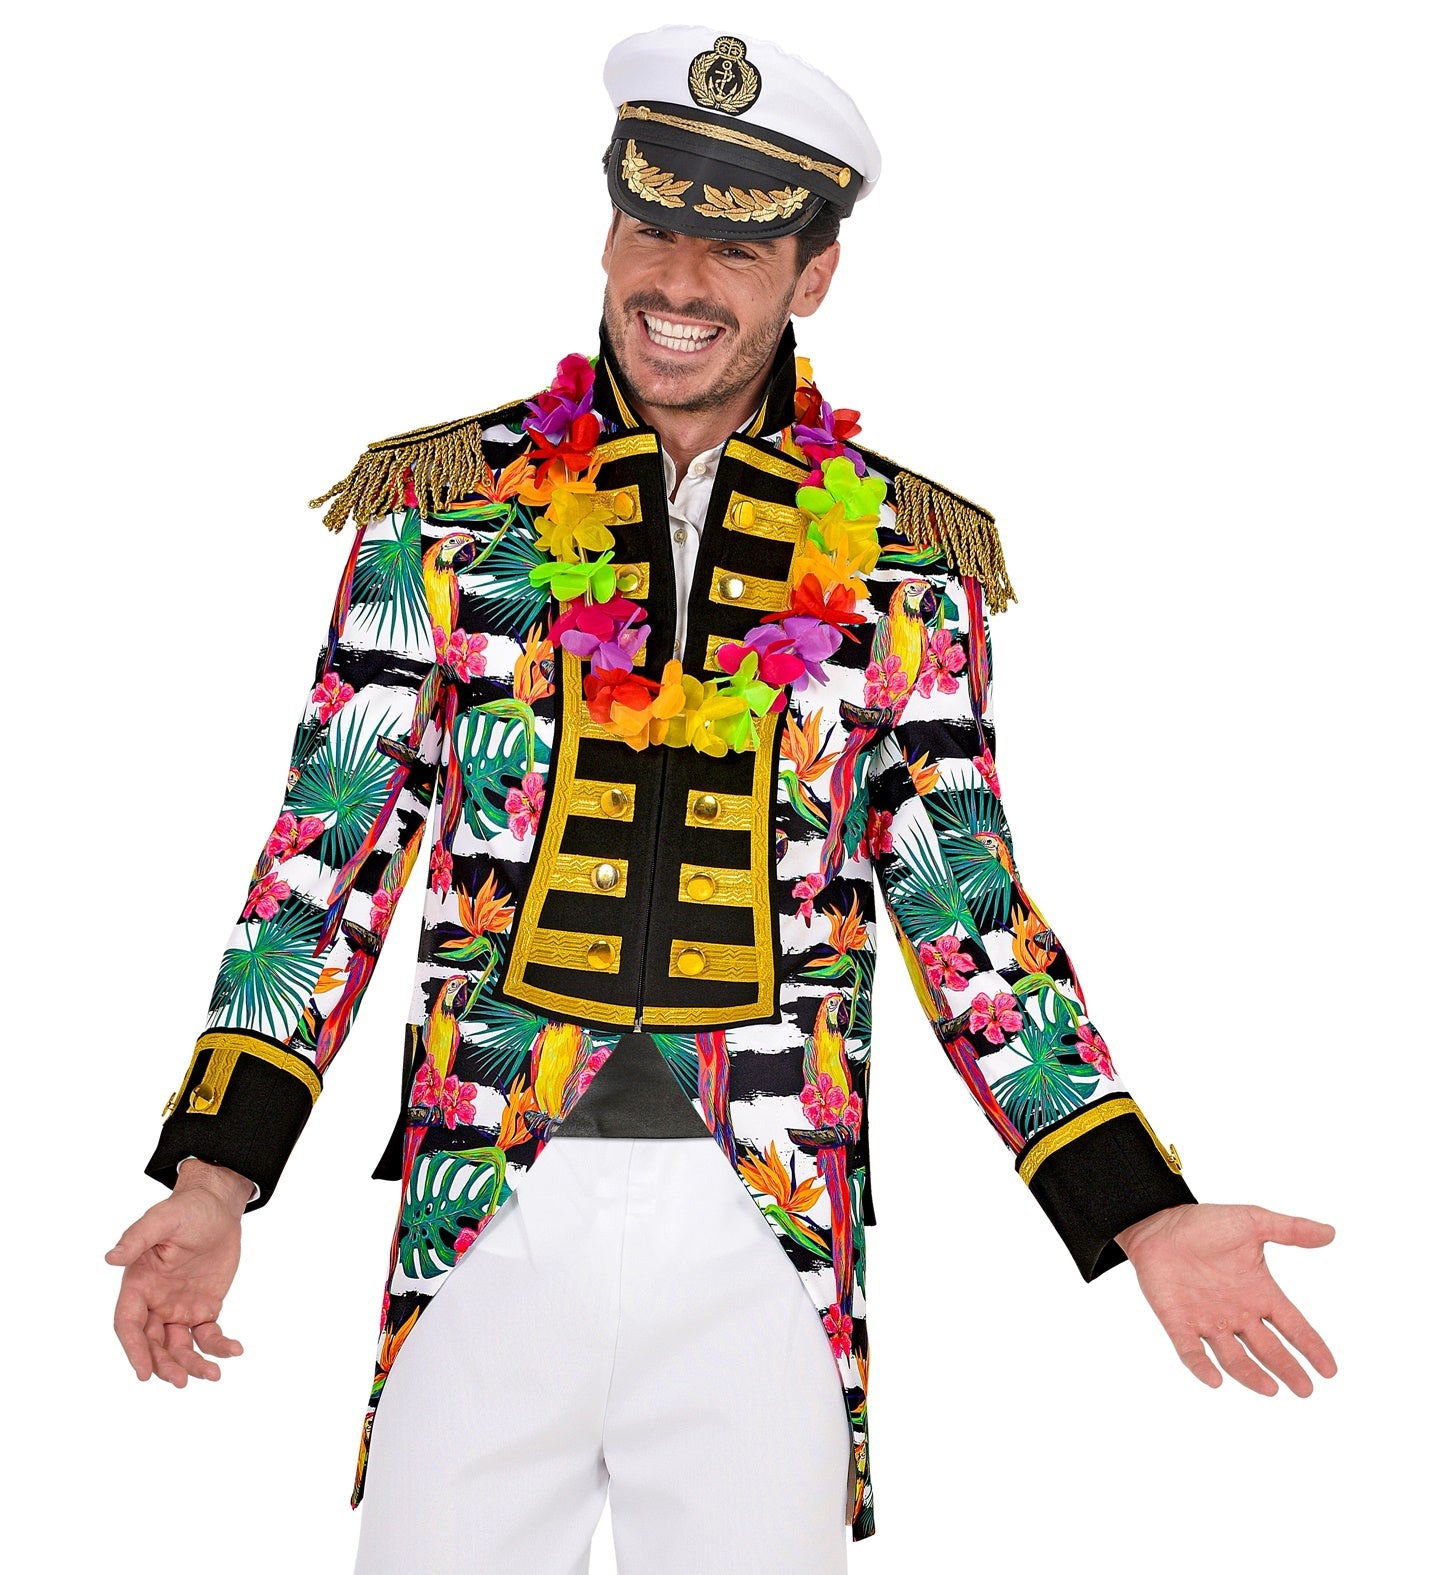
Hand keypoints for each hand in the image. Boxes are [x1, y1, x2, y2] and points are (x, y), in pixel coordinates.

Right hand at [105, 1158, 250, 1386]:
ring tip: (213, 1375)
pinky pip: (208, 1335)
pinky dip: (219, 1346)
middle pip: (153, 1344)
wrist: (218, 1208)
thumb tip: (110, 1258)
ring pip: (180, 1347)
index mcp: (138, 1285)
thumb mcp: (162, 1219)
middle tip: (181, 1382)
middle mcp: (155, 1303)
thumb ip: (137, 1239)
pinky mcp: (204, 1308)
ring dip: (193, 1364)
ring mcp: (179, 1308)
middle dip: (165, 1365)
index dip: (133, 1350)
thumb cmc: (187, 1210)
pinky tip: (234, 1350)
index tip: (144, 1373)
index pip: (128, 1325)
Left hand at [1113, 1202, 1337, 1395]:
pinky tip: (1215, 1380)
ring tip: (1271, 1389)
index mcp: (1258, 1293)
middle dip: (1287, 1369)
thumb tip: (1330, 1232)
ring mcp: (1208, 1321)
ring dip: (1251, 1374)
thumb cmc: (1205, 1223)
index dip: (1311, 1347)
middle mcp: (1237, 1314)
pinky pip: (1191, 1352)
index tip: (1330, 1371)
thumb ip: (1291, 1229)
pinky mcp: (1179, 1323)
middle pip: (1268, 1349)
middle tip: (1305, 1390)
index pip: (1292, 1326)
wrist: (1158, 1221)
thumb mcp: (1252, 1222)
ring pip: (1233, 1357)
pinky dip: (1201, 1367)